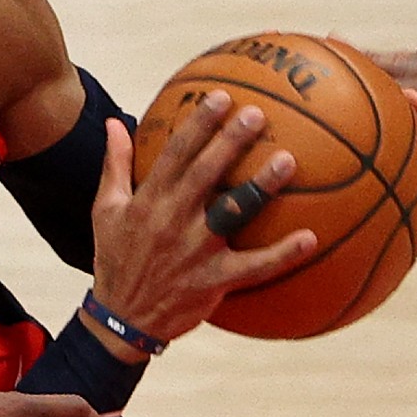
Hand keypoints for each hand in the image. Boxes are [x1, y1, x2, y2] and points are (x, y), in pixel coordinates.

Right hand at [89, 94, 317, 340]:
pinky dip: (283, 254)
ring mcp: (196, 251)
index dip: (198, 124)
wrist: (122, 319)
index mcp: (149, 200)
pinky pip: (254, 266)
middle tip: (257, 114)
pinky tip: (311, 237)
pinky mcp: (214, 280)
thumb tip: (117, 122)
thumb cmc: (115, 258)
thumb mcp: (105, 210)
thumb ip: (115, 165)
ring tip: (288, 161)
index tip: (221, 98)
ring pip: (232, 213)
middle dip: (231, 142)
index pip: (175, 153)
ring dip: (260, 187)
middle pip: (205, 174)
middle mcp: (172, 220)